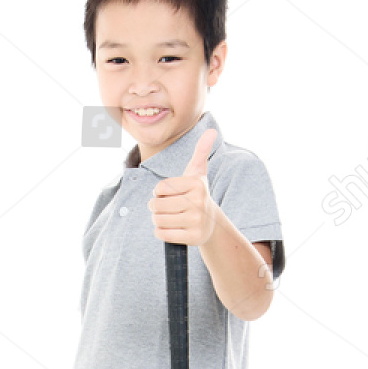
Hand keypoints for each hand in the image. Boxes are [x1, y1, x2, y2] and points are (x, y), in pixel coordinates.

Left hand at [148, 128, 216, 246]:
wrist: (211, 223)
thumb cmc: (197, 195)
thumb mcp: (198, 173)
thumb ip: (201, 151)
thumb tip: (211, 131)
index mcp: (196, 184)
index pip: (160, 188)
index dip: (159, 192)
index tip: (170, 193)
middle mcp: (198, 202)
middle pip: (156, 205)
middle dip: (156, 207)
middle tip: (167, 207)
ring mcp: (196, 221)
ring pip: (158, 220)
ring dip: (158, 219)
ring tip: (170, 217)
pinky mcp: (193, 237)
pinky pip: (162, 234)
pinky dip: (161, 232)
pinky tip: (172, 228)